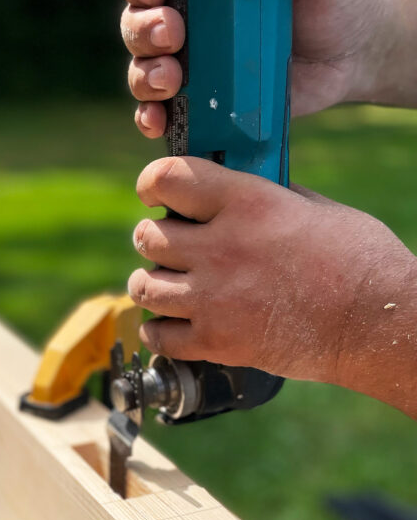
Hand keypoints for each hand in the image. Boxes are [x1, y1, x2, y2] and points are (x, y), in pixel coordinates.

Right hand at [118, 0, 387, 132]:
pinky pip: (160, 112)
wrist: (353, 55)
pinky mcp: (200, 103)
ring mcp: (191, 61)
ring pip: (142, 67)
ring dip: (145, 75)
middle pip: (137, 19)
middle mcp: (187, 13)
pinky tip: (159, 121)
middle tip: (170, 35)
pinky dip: (150, 118)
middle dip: (143, 29)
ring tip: (171, 80)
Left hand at [127, 157, 416, 414]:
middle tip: (170, 247)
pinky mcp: (216, 341)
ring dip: (152, 284)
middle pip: (147, 237)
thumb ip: (269, 197)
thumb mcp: (316, 208)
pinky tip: (171, 324)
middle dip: (155, 240)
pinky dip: (159, 331)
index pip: (168, 178)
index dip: (153, 183)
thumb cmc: (359, 262)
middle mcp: (221, 247)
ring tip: (167, 286)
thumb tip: (242, 190)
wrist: (375, 323)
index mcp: (247, 203)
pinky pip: (158, 336)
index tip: (155, 192)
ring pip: (144, 286)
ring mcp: (213, 298)